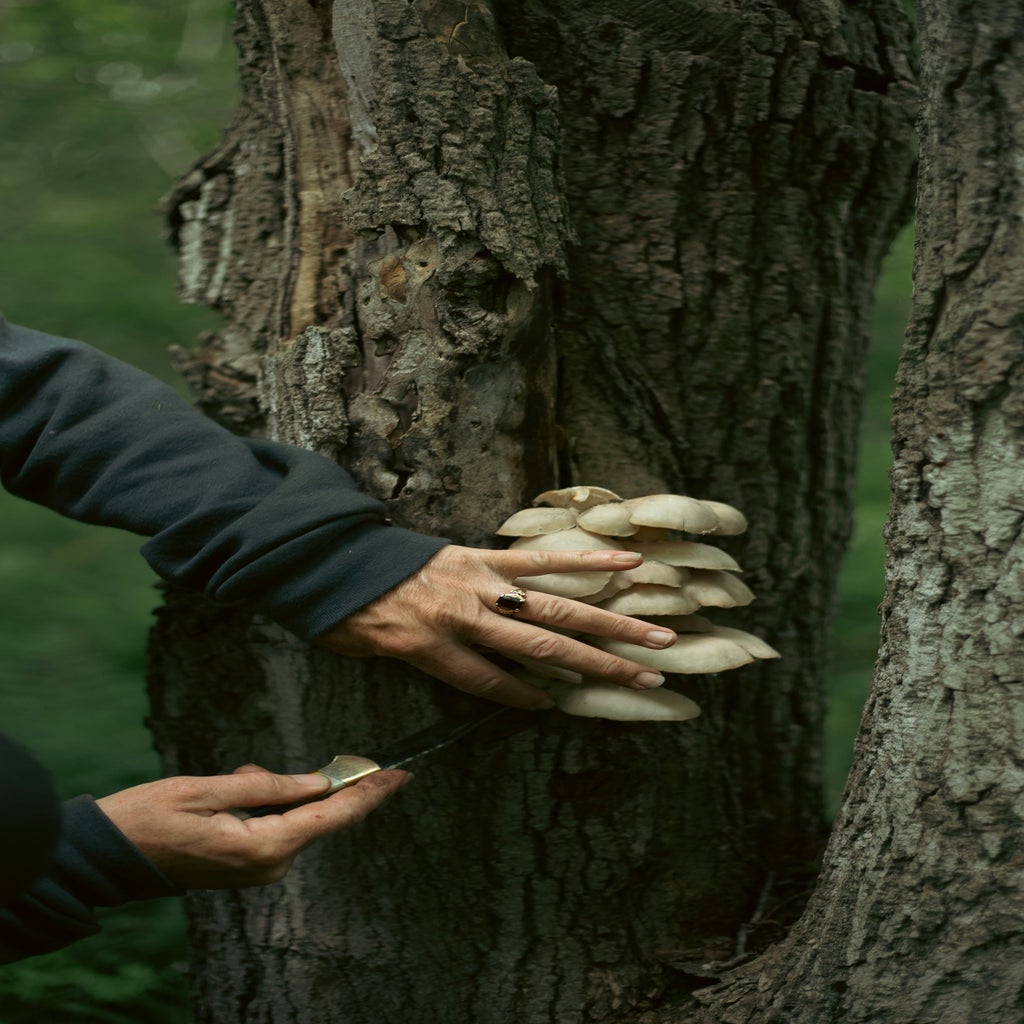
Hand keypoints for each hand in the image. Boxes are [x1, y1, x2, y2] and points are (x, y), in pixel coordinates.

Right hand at [97, 764, 407, 888]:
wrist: (109, 858)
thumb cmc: (152, 818)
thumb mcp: (209, 789)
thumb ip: (270, 786)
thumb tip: (320, 783)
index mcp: (264, 848)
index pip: (334, 816)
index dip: (371, 792)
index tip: (400, 772)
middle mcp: (269, 867)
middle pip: (316, 816)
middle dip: (304, 783)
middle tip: (258, 767)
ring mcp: (258, 872)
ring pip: (293, 818)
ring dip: (275, 792)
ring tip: (230, 782)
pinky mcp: (247, 868)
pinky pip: (274, 827)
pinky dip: (265, 805)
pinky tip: (231, 795)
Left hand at [317, 545, 677, 708]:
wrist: (331, 551)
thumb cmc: (345, 608)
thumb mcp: (368, 653)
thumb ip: (418, 665)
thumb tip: (460, 674)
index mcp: (432, 647)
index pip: (489, 682)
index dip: (522, 696)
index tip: (555, 704)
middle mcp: (466, 616)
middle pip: (544, 647)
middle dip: (599, 664)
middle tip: (648, 676)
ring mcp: (481, 582)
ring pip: (555, 607)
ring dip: (609, 622)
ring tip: (655, 635)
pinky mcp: (484, 555)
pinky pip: (538, 560)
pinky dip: (583, 558)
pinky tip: (625, 560)